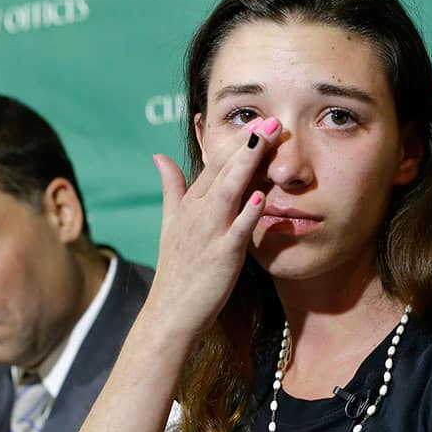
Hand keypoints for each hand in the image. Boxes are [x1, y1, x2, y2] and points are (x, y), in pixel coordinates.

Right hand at [147, 117, 281, 340]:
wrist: (170, 313)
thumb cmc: (176, 271)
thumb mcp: (170, 223)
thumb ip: (171, 188)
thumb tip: (159, 156)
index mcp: (189, 204)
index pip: (213, 164)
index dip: (235, 141)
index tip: (257, 119)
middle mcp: (197, 214)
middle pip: (222, 170)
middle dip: (247, 143)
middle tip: (272, 118)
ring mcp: (209, 234)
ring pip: (229, 191)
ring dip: (248, 164)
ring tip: (266, 140)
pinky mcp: (221, 257)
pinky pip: (237, 231)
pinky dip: (248, 213)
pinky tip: (263, 196)